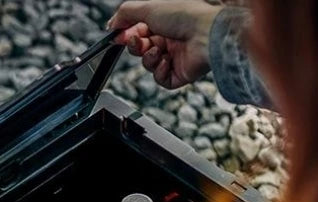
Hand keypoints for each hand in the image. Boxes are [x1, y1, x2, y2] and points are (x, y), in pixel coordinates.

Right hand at [107, 1, 221, 89]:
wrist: (206, 34)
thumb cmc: (185, 17)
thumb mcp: (148, 7)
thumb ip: (126, 13)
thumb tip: (111, 24)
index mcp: (164, 22)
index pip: (138, 31)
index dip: (127, 35)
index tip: (117, 37)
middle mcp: (169, 39)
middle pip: (141, 49)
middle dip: (136, 47)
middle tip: (138, 43)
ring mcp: (174, 58)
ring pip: (148, 65)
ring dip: (148, 58)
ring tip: (158, 50)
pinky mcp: (178, 75)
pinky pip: (159, 79)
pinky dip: (159, 71)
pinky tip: (167, 61)